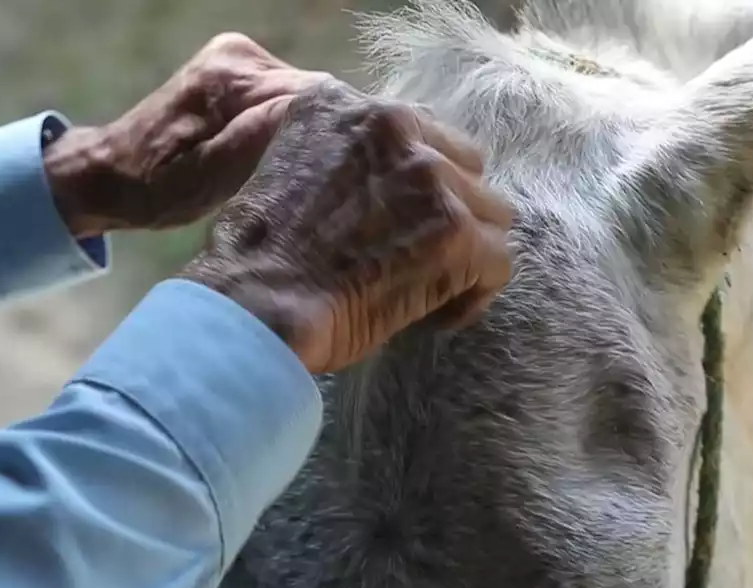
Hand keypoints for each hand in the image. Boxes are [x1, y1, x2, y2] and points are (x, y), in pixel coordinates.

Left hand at [43, 33, 331, 236]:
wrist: (109, 174)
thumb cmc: (153, 187)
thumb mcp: (209, 175)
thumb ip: (260, 138)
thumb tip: (315, 111)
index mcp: (230, 75)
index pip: (313, 96)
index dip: (335, 135)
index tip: (346, 175)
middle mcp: (238, 55)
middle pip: (312, 94)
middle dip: (320, 136)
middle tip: (321, 184)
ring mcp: (238, 61)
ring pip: (303, 100)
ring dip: (304, 135)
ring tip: (295, 176)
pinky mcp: (238, 76)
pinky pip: (284, 101)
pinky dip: (288, 130)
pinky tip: (278, 159)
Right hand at [179, 81, 514, 373]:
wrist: (256, 306)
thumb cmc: (255, 261)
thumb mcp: (285, 173)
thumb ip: (339, 163)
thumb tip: (377, 190)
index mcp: (342, 106)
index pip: (418, 133)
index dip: (415, 186)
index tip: (396, 224)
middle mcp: (391, 126)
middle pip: (464, 166)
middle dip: (449, 213)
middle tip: (417, 258)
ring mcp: (429, 178)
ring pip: (489, 214)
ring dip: (466, 254)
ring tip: (430, 291)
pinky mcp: (455, 232)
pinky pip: (497, 263)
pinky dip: (473, 295)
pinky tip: (436, 318)